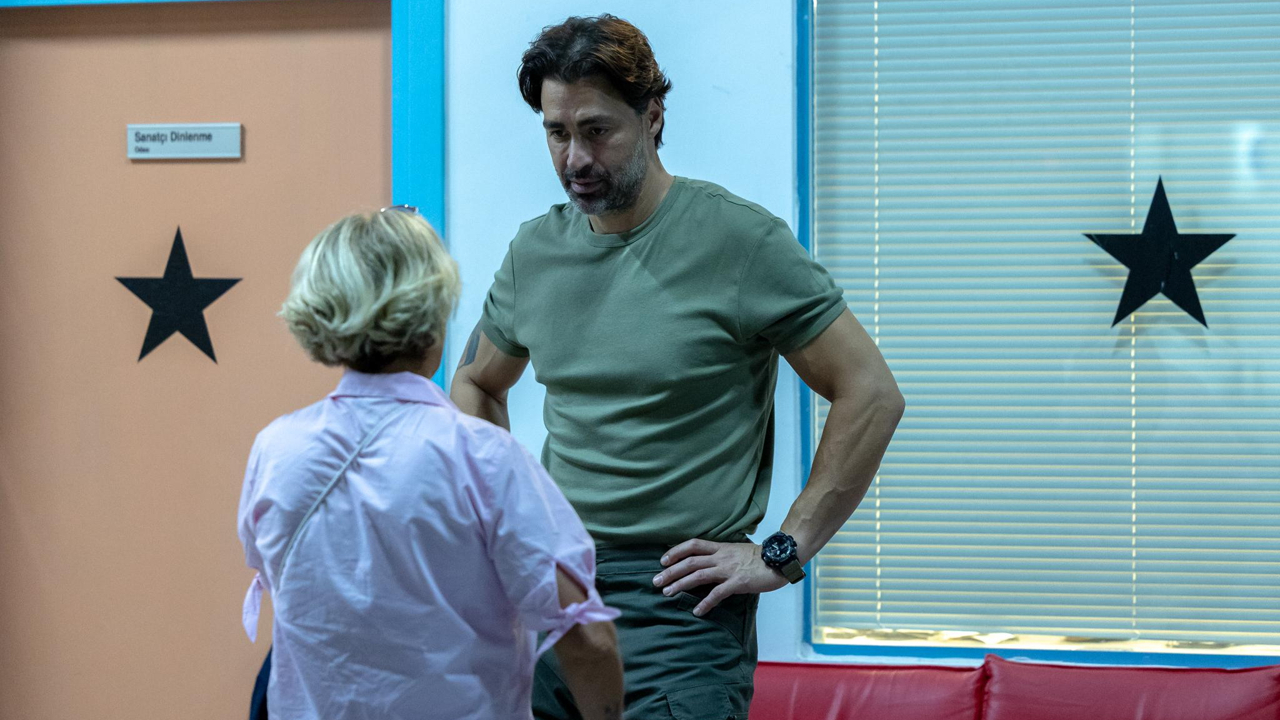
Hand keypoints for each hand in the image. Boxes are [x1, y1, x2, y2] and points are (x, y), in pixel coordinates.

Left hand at [651, 539, 787, 615]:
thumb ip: (723, 556)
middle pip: (690, 561)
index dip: (676, 551)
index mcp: (721, 547)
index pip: (693, 545)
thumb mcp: (737, 551)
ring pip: (698, 575)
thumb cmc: (760, 558)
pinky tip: (697, 611)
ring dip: (680, 584)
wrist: (780, 559)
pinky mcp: (738, 582)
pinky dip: (706, 602)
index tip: (662, 560)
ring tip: (667, 593)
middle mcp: (721, 557)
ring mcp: (729, 569)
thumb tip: (710, 563)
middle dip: (671, 571)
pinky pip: (718, 593)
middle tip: (656, 581)